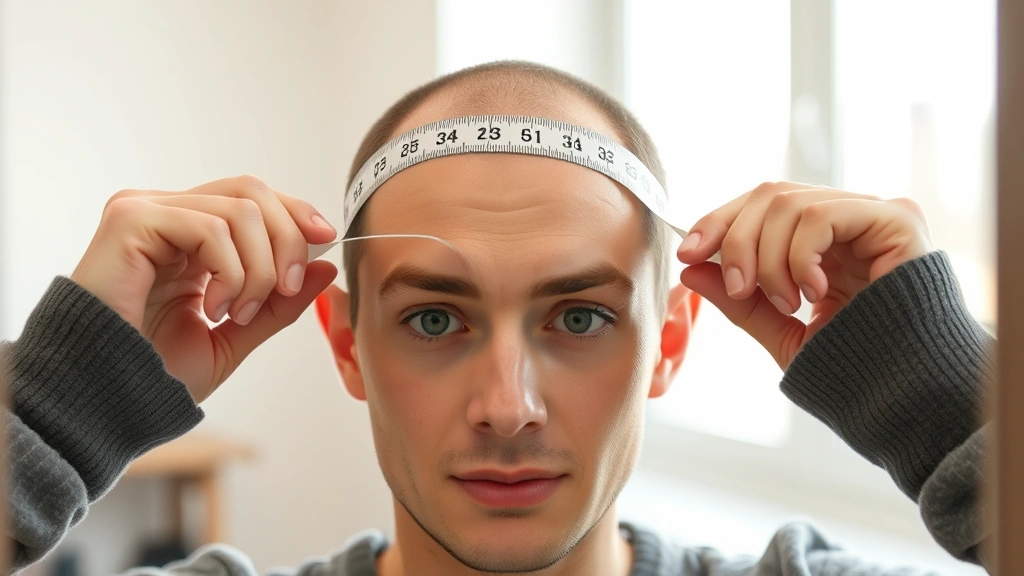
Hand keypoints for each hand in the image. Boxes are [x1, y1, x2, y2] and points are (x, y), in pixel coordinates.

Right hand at [70, 176, 338, 401]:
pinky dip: (230, 270)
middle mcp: (166, 213)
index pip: (251, 198)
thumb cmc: (159, 371)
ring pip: (239, 210)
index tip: (326, 240)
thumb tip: (326, 264)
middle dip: (288, 240)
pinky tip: (213, 307)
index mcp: (188, 235)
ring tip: (239, 313)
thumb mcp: (238, 333)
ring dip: (258, 268)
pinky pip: (209, 226)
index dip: (294, 212)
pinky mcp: (130, 220)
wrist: (109, 398)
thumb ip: (281, 301)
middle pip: (251, 192)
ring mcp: (145, 211)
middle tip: (284, 291)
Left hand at [676, 181, 932, 369]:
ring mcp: (874, 214)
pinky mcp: (897, 219)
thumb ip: (740, 298)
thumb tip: (692, 266)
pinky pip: (822, 215)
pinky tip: (815, 293)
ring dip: (769, 259)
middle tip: (737, 289)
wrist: (903, 394)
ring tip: (788, 304)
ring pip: (789, 203)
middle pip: (769, 195)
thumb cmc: (851, 366)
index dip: (719, 223)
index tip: (688, 254)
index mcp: (823, 239)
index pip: (761, 205)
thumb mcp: (780, 330)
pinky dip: (801, 256)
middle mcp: (849, 217)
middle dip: (737, 242)